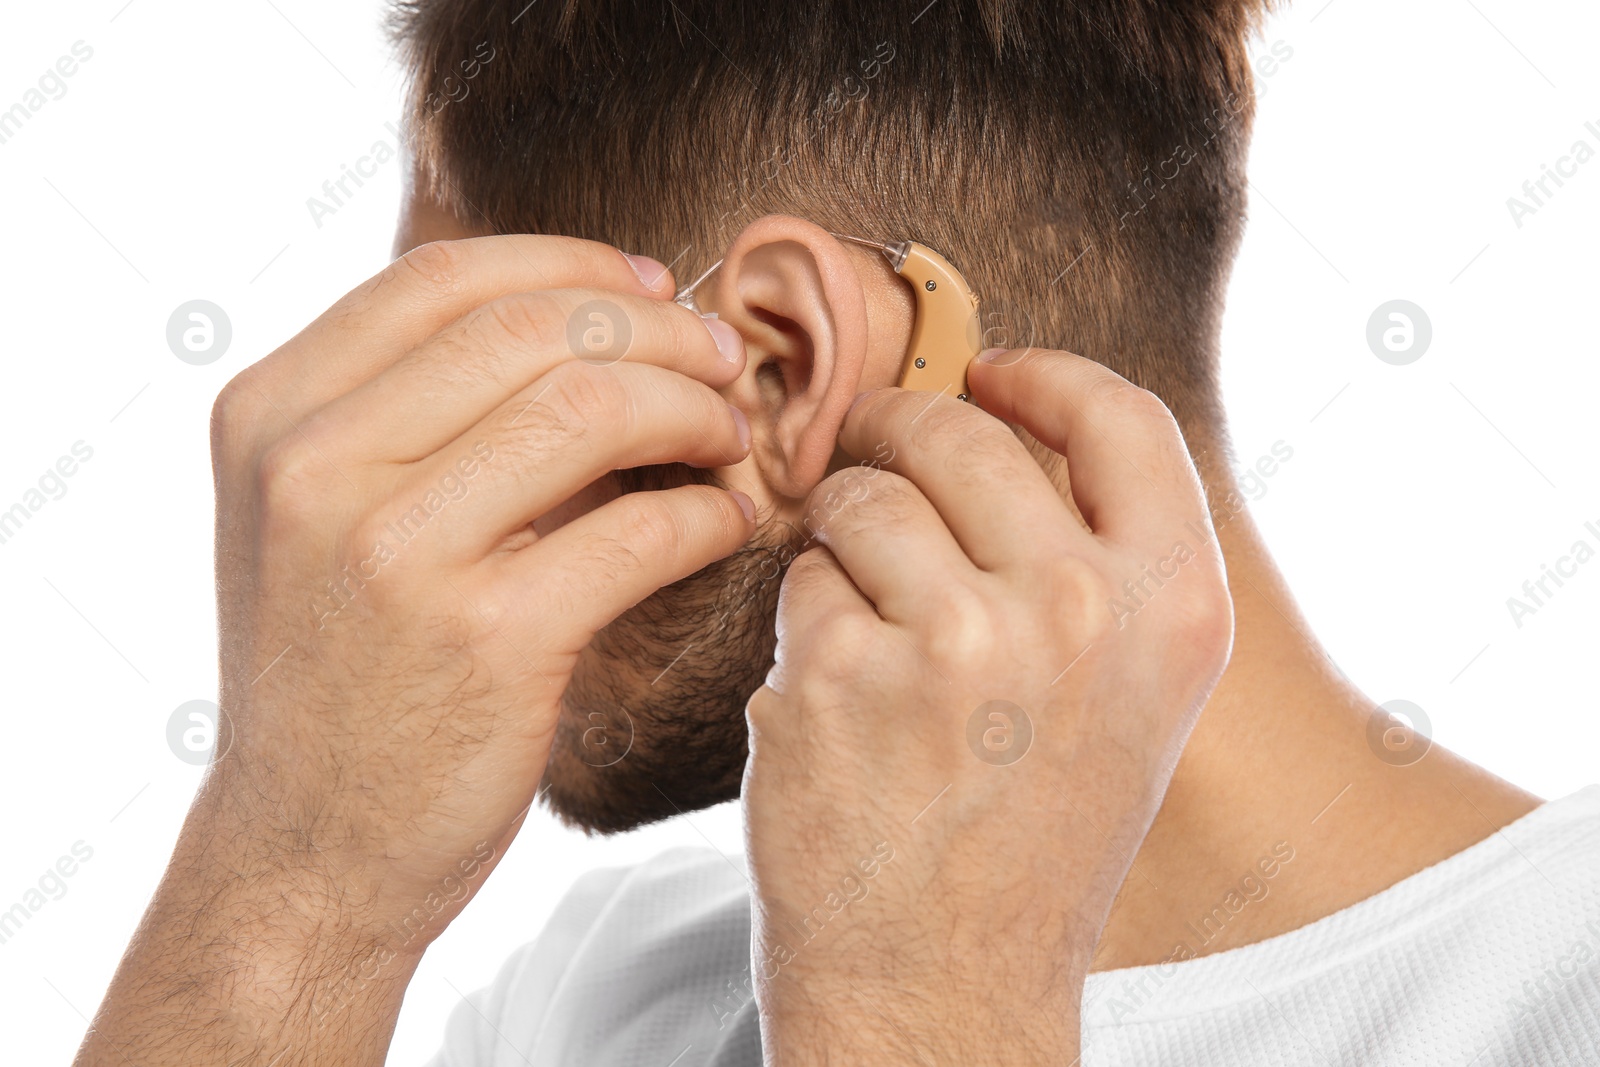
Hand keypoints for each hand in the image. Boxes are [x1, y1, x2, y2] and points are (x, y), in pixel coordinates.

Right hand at [82, 237, 753, 1064]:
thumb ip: (414, 416)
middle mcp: (315, 467)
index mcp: (271, 416)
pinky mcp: (489, 640)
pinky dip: (709, 512)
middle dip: (656, 330)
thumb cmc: (340, 677)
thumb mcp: (321, 521)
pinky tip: (726, 522)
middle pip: (530, 327)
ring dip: (692, 409)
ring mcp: (396, 553)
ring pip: (592, 406)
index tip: (653, 290)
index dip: (574, 264)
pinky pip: (642, 527)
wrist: (306, 855)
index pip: (444, 277)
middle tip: (719, 362)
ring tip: (729, 437)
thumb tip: (596, 323)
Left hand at [743, 350, 1232, 1064]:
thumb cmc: (1032, 837)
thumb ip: (1101, 559)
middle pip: (963, 431)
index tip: (987, 372)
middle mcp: (1081, 611)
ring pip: (863, 495)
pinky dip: (805, 618)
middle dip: (898, 433)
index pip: (1119, 414)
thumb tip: (1014, 413)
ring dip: (842, 533)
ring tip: (863, 617)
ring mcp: (959, 640)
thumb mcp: (1128, 697)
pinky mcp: (843, 672)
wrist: (947, 982)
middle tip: (871, 464)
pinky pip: (802, 576)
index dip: (1041, 375)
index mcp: (1177, 607)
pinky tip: (835, 694)